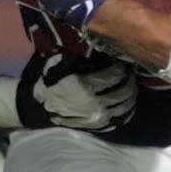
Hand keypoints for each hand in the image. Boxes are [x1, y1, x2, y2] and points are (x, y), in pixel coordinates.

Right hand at [13, 50, 136, 131]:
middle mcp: (95, 102)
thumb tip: (102, 46)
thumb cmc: (51, 80)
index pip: (115, 74)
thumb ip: (81, 55)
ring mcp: (98, 117)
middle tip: (130, 71)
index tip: (123, 60)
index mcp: (86, 85)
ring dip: (131, 93)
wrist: (39, 105)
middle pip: (124, 90)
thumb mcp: (61, 62)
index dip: (122, 66)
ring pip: (125, 104)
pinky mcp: (98, 125)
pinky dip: (128, 109)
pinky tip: (128, 101)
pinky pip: (120, 118)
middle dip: (130, 79)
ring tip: (130, 84)